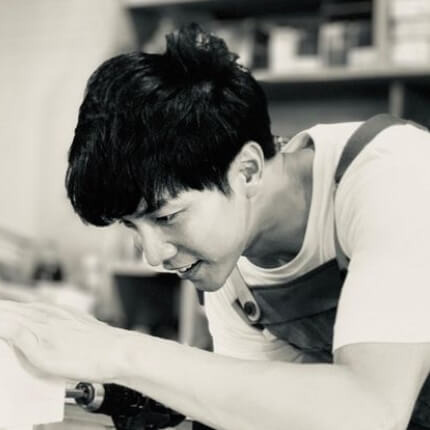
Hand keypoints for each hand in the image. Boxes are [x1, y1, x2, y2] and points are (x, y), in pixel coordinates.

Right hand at [0, 300, 128, 382]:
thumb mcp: (45, 357)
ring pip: (34, 308)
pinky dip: (37, 312)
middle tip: (0, 313)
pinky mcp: (76, 319)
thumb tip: (3, 322)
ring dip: (18, 310)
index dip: (1, 314)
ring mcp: (66, 314)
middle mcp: (53, 313)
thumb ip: (21, 337)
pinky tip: (40, 317)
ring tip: (8, 313)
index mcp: (41, 322)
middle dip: (5, 311)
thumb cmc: (88, 358)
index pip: (8, 312)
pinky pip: (50, 312)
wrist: (120, 352)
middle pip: (19, 308)